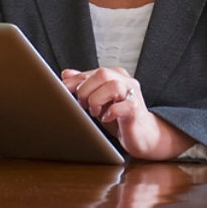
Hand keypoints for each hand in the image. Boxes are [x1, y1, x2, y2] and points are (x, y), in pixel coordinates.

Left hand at [61, 67, 193, 159]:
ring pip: (114, 86)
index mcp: (115, 76)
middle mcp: (126, 81)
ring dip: (97, 100)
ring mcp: (133, 95)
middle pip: (102, 74)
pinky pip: (124, 106)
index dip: (75, 81)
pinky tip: (106, 118)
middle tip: (83, 105)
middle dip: (86, 90)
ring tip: (95, 111)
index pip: (91, 72)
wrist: (142, 135)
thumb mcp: (98, 99)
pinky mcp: (137, 110)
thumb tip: (66, 74)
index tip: (64, 91)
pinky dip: (111, 112)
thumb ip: (84, 85)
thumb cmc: (119, 117)